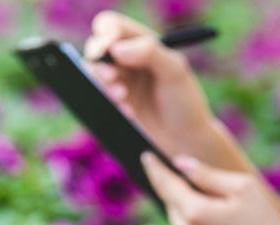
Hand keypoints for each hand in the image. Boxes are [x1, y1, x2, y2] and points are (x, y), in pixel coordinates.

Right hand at [85, 12, 246, 170]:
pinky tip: (127, 112)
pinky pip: (96, 98)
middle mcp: (126, 61)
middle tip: (112, 78)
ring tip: (122, 97)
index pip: (112, 26)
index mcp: (142, 44)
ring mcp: (117, 83)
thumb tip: (116, 48)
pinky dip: (106, 103)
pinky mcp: (111, 105)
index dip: (105, 34)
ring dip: (102, 85)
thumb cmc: (186, 105)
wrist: (186, 144)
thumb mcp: (175, 73)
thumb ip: (150, 53)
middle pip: (96, 49)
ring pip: (92, 74)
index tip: (107, 49)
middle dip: (100, 63)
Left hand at [142, 153, 279, 224]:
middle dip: (175, 189)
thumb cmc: (265, 221)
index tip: (146, 157)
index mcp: (196, 212)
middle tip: (182, 177)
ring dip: (186, 209)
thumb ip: (207, 175)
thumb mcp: (242, 189)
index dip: (155, 169)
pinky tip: (212, 224)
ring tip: (206, 202)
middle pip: (172, 204)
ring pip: (179, 222)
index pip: (166, 185)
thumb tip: (180, 163)